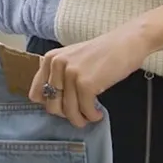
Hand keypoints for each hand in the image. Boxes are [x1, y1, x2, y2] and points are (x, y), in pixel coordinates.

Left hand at [28, 23, 153, 127]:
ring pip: (68, 111)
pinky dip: (92, 116)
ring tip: (90, 115)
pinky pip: (85, 110)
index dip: (51, 104)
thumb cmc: (103, 53)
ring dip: (80, 119)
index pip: (36, 94)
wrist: (127, 43)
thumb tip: (51, 102)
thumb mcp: (72, 59)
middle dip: (66, 114)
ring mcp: (71, 74)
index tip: (64, 106)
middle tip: (79, 113)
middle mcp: (56, 65)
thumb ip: (58, 75)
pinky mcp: (86, 84)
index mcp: (50, 59)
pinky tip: (98, 113)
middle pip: (51, 106)